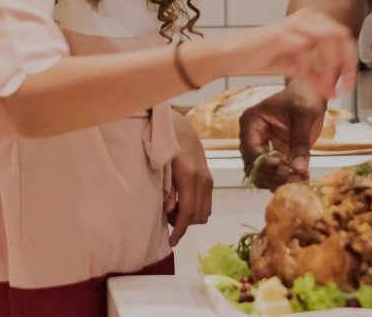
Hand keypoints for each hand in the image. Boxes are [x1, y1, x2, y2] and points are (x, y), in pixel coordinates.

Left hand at [167, 114, 213, 245]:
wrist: (181, 130)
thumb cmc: (166, 147)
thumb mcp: (162, 166)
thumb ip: (166, 189)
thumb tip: (169, 210)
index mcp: (190, 177)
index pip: (188, 211)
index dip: (180, 229)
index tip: (171, 241)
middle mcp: (203, 181)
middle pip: (198, 215)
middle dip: (183, 225)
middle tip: (167, 221)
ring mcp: (208, 181)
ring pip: (205, 212)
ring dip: (190, 218)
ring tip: (174, 212)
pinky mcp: (210, 180)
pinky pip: (207, 204)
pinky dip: (196, 210)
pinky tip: (182, 204)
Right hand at [224, 9, 356, 99]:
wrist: (234, 55)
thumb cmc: (264, 57)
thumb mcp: (297, 68)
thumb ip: (317, 76)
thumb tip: (335, 91)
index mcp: (312, 20)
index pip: (343, 36)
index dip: (351, 61)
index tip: (351, 83)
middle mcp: (306, 18)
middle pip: (341, 35)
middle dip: (346, 64)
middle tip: (345, 87)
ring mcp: (294, 24)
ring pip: (328, 38)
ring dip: (332, 65)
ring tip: (329, 85)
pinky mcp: (282, 35)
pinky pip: (306, 49)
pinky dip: (312, 68)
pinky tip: (310, 81)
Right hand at [239, 84, 325, 190]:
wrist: (311, 94)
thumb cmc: (304, 97)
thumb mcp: (304, 114)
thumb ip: (300, 141)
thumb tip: (298, 168)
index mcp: (251, 122)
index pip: (250, 149)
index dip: (264, 163)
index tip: (283, 168)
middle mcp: (252, 137)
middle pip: (253, 166)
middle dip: (273, 175)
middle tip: (295, 177)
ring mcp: (262, 148)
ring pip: (261, 175)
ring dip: (279, 181)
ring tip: (301, 178)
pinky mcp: (274, 155)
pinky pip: (274, 174)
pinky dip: (286, 179)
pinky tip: (303, 176)